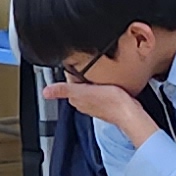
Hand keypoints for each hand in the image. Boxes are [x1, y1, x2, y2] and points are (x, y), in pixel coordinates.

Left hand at [40, 74, 156, 146]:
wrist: (130, 112)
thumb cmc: (111, 103)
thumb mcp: (83, 91)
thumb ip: (64, 90)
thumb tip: (45, 92)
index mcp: (76, 99)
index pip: (69, 80)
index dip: (73, 70)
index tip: (77, 63)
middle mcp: (84, 103)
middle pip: (79, 83)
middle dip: (82, 75)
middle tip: (90, 66)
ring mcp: (96, 104)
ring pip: (90, 88)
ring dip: (93, 80)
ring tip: (98, 72)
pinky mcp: (107, 103)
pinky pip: (100, 91)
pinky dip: (102, 85)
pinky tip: (108, 82)